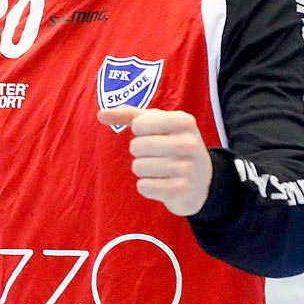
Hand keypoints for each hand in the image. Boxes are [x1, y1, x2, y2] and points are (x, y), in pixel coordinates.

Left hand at [97, 106, 211, 216]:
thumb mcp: (158, 125)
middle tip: (157, 155)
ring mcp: (187, 168)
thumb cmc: (173, 145)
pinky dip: (146, 186)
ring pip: (138, 167)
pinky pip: (144, 186)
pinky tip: (161, 183)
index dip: (139, 131)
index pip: (138, 124)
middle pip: (136, 146)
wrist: (203, 181)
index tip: (154, 135)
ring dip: (143, 170)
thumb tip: (100, 114)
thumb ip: (129, 115)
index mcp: (184, 121)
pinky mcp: (181, 190)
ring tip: (160, 169)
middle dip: (139, 152)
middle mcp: (189, 143)